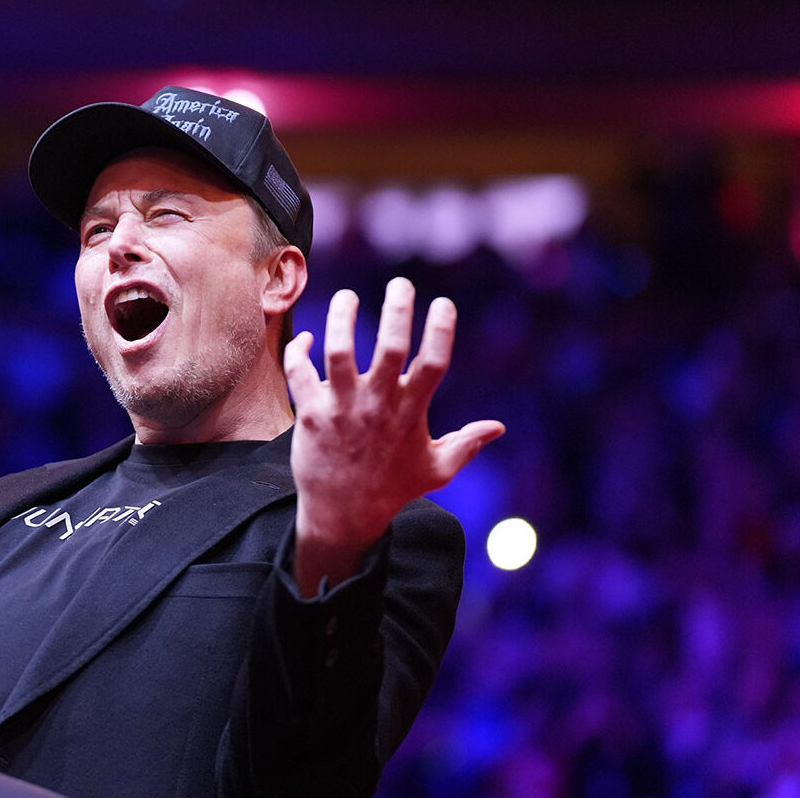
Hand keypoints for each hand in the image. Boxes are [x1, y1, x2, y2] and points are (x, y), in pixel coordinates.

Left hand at [284, 278, 503, 592]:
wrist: (342, 516)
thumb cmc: (392, 490)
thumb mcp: (436, 469)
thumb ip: (467, 444)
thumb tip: (499, 428)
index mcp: (410, 412)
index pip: (433, 363)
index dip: (442, 330)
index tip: (443, 302)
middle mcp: (377, 404)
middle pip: (389, 346)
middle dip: (397, 310)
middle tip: (400, 283)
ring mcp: (342, 407)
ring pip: (339, 350)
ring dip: (342, 318)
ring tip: (347, 297)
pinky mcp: (311, 414)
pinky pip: (300, 372)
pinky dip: (300, 350)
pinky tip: (308, 339)